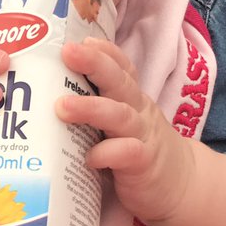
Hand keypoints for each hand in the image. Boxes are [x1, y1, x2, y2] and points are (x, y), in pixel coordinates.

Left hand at [56, 38, 193, 223]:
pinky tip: (88, 158)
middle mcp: (138, 112)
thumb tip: (45, 98)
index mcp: (131, 99)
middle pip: (119, 81)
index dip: (103, 52)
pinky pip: (127, 153)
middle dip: (94, 63)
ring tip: (62, 105)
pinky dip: (106, 153)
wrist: (181, 186)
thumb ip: (95, 112)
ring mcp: (142, 136)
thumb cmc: (137, 152)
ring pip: (120, 115)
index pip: (121, 68)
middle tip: (68, 52)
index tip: (79, 39)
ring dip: (91, 108)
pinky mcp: (144, 164)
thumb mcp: (120, 125)